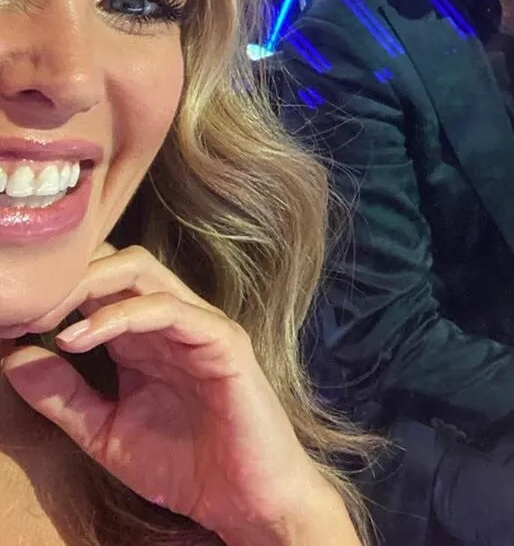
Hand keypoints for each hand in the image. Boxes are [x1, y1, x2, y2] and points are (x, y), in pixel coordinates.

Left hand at [0, 244, 355, 545]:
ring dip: (86, 286)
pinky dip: (120, 317)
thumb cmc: (183, 465)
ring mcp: (199, 325)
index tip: (9, 317)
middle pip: (118, 261)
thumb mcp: (104, 432)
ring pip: (142, 271)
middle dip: (67, 275)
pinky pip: (170, 310)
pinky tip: (78, 339)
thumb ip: (62, 396)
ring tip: (43, 320)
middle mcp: (171, 319)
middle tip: (20, 309)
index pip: (101, 281)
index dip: (55, 289)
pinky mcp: (223, 341)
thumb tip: (12, 358)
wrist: (242, 499)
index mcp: (144, 335)